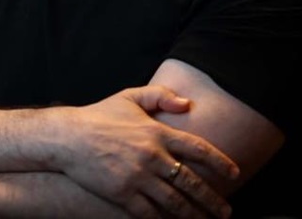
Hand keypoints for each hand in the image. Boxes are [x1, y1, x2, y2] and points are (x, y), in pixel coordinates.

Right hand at [54, 85, 238, 218]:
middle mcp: (152, 156)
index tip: (234, 174)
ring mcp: (138, 177)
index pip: (198, 149)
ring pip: (175, 202)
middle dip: (212, 200)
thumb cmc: (98, 116)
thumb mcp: (129, 97)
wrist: (67, 137)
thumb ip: (160, 96)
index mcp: (157, 132)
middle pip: (192, 182)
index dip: (220, 162)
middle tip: (225, 211)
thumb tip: (187, 104)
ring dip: (194, 215)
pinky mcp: (122, 193)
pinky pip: (150, 213)